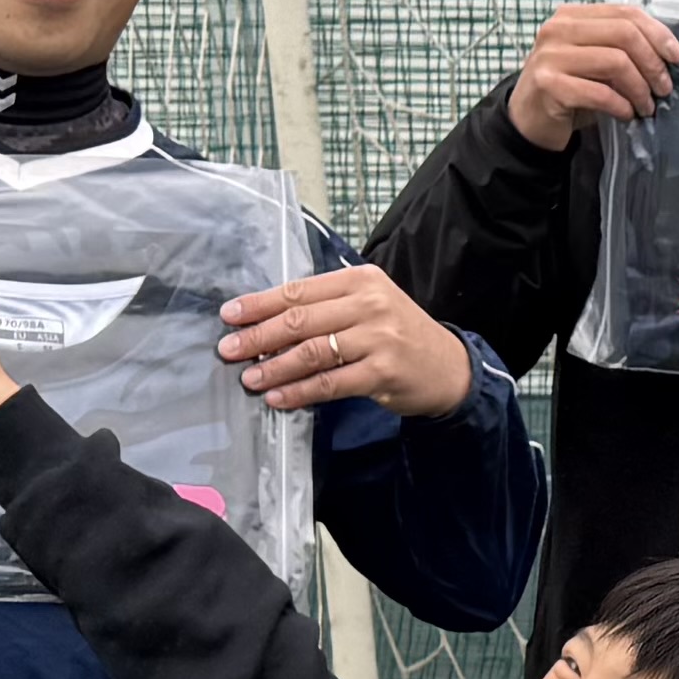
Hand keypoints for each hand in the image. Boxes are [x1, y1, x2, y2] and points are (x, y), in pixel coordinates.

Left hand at [222, 261, 475, 418]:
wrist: (449, 367)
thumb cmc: (400, 335)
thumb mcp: (369, 305)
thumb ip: (327, 307)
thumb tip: (267, 323)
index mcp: (360, 280)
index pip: (299, 290)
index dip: (260, 304)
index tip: (230, 315)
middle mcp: (370, 304)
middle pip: (300, 320)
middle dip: (258, 336)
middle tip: (229, 350)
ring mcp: (378, 338)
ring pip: (312, 352)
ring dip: (275, 366)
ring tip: (250, 378)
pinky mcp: (382, 372)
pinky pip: (330, 382)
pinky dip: (300, 391)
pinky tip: (279, 397)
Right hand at [502, 0, 678, 152]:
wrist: (529, 120)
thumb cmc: (569, 89)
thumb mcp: (593, 60)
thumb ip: (619, 47)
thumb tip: (667, 53)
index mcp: (572, 16)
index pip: (625, 13)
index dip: (658, 33)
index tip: (676, 58)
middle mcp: (558, 29)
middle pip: (624, 34)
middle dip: (653, 64)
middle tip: (664, 89)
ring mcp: (550, 56)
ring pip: (616, 62)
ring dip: (640, 88)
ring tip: (646, 106)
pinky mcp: (548, 85)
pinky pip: (600, 93)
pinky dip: (621, 106)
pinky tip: (626, 115)